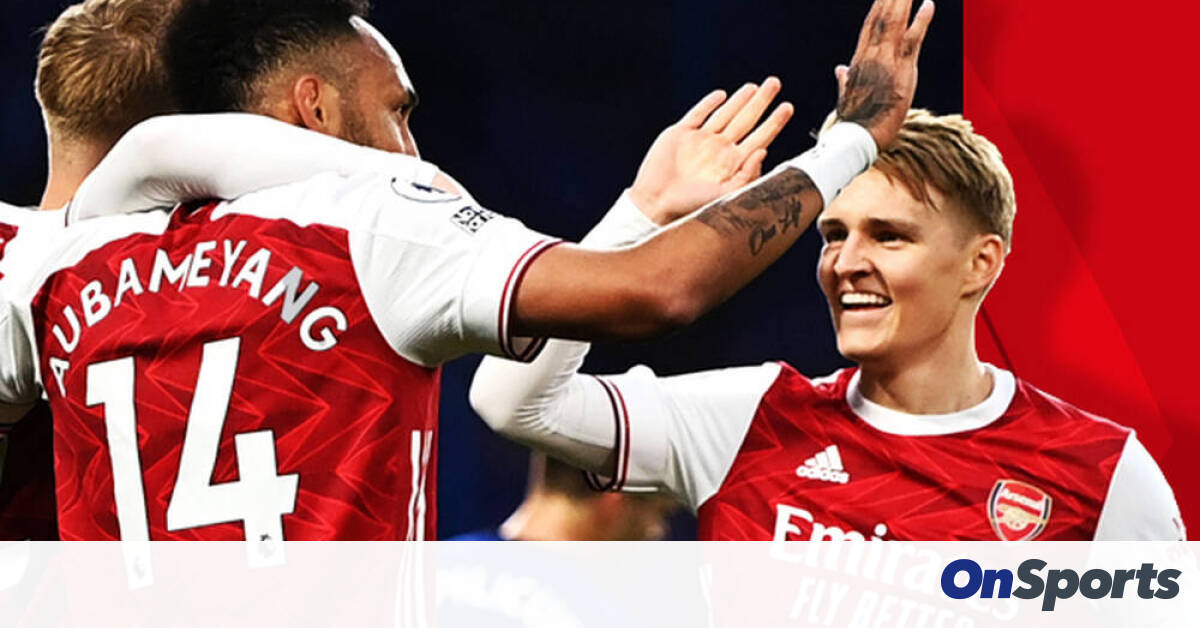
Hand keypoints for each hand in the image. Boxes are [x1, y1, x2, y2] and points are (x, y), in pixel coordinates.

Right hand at [629, 78, 793, 225]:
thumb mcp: (725, 196)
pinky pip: (697, 114)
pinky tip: (721, 95)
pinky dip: (709, 103)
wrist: (656, 202)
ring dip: (739, 100)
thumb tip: (764, 152)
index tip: (787, 107)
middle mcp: (719, 150)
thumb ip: (747, 176)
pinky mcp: (680, 134)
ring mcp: (700, 140)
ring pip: (724, 114)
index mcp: (733, 164)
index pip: (760, 137)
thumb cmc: (690, 207)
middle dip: (761, 101)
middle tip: (775, 83)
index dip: (774, 122)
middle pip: (746, 120)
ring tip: (754, 87)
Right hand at [835, 0, 934, 149]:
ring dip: (901, 1)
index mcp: (859, 61)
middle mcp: (871, 56)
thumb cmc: (853, 122)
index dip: (877, 7)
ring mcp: (887, 61)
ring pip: (895, 23)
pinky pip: (913, 40)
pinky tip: (928, 3)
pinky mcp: (902, 70)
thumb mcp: (846, 97)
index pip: (869, 27)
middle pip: (882, 18)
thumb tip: (840, 69)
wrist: (858, 137)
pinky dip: (921, 21)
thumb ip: (845, 80)